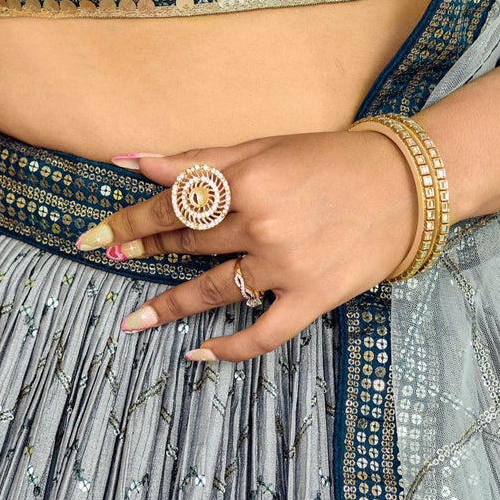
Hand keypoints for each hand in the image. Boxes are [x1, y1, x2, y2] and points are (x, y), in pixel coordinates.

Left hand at [74, 130, 419, 362]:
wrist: (403, 185)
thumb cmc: (329, 157)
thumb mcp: (263, 146)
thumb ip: (197, 159)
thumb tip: (131, 158)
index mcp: (248, 179)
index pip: (172, 203)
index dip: (130, 220)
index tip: (96, 235)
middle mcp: (262, 225)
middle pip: (186, 243)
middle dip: (143, 250)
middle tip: (108, 259)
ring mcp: (287, 267)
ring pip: (212, 291)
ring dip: (168, 305)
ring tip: (133, 319)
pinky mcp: (312, 298)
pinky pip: (262, 334)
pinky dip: (228, 349)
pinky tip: (197, 352)